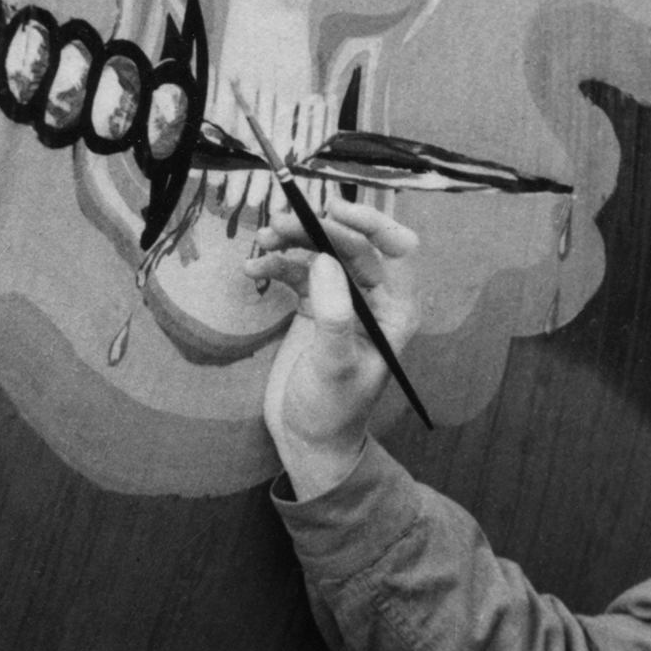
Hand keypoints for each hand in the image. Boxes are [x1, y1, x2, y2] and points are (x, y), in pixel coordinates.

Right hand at [247, 193, 420, 498]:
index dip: (370, 222)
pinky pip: (300, 273)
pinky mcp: (317, 308)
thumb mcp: (334, 365)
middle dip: (315, 230)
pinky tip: (254, 268)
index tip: (332, 209)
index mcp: (396, 310)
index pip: (395, 249)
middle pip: (350, 246)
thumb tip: (324, 260)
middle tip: (278, 223)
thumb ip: (333, 314)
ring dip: (292, 243)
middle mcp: (375, 300)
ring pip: (322, 254)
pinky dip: (278, 266)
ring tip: (262, 243)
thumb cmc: (333, 411)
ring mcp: (344, 302)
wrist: (309, 441)